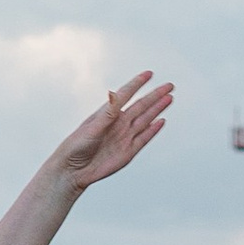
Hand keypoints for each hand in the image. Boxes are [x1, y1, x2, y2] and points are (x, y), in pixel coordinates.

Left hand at [52, 69, 172, 194]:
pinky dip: (154, 130)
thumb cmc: (76, 146)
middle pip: (141, 106)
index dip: (137, 84)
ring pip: (146, 119)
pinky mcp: (129, 151)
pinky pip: (144, 138)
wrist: (74, 170)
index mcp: (107, 114)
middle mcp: (118, 123)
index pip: (126, 94)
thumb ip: (108, 113)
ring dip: (158, 109)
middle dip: (155, 95)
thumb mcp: (92, 127)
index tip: (148, 74)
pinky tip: (161, 121)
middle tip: (169, 85)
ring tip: (169, 98)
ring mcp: (125, 137)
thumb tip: (114, 94)